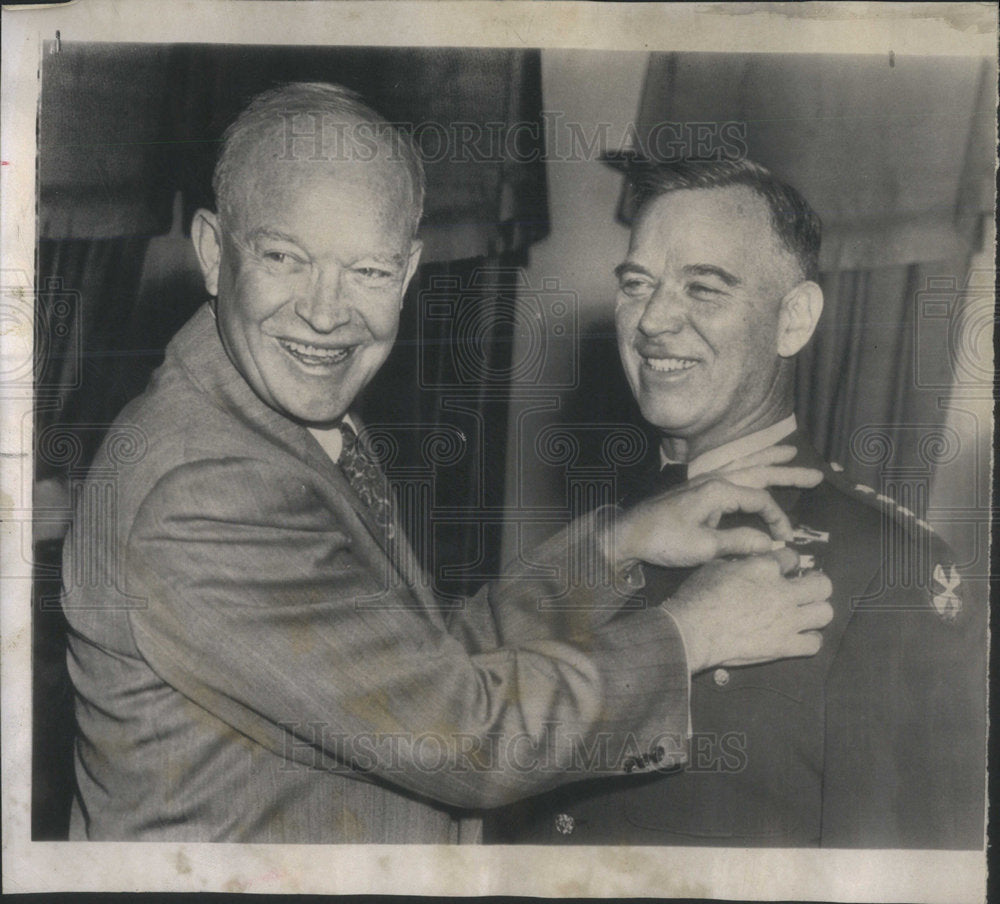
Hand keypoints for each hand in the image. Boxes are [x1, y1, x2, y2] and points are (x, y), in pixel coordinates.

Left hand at [611, 461, 821, 569]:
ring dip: (767, 458)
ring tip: (789, 450)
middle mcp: (713, 479)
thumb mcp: (704, 547)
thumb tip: (771, 544)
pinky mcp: (695, 488)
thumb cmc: (664, 540)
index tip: (786, 538)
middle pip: (758, 471)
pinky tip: (752, 461)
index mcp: (718, 490)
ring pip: (743, 464)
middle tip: (817, 474)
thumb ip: (740, 543)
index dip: (778, 519)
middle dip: (788, 472)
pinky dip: (745, 462)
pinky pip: (729, 468)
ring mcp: (703, 480)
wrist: (629, 534)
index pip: (761, 500)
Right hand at [665, 547, 833, 672]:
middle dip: (816, 584)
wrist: (692, 629)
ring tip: (804, 612)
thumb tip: (748, 562)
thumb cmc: (698, 596)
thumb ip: (740, 562)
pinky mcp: (784, 645)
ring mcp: (786, 620)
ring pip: (825, 613)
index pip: (793, 557)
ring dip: (816, 611)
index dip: (789, 562)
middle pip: (823, 585)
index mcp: (765, 568)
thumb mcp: (716, 566)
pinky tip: (799, 636)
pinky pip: (814, 644)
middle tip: (805, 588)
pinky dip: (810, 640)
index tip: (785, 569)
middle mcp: (782, 592)